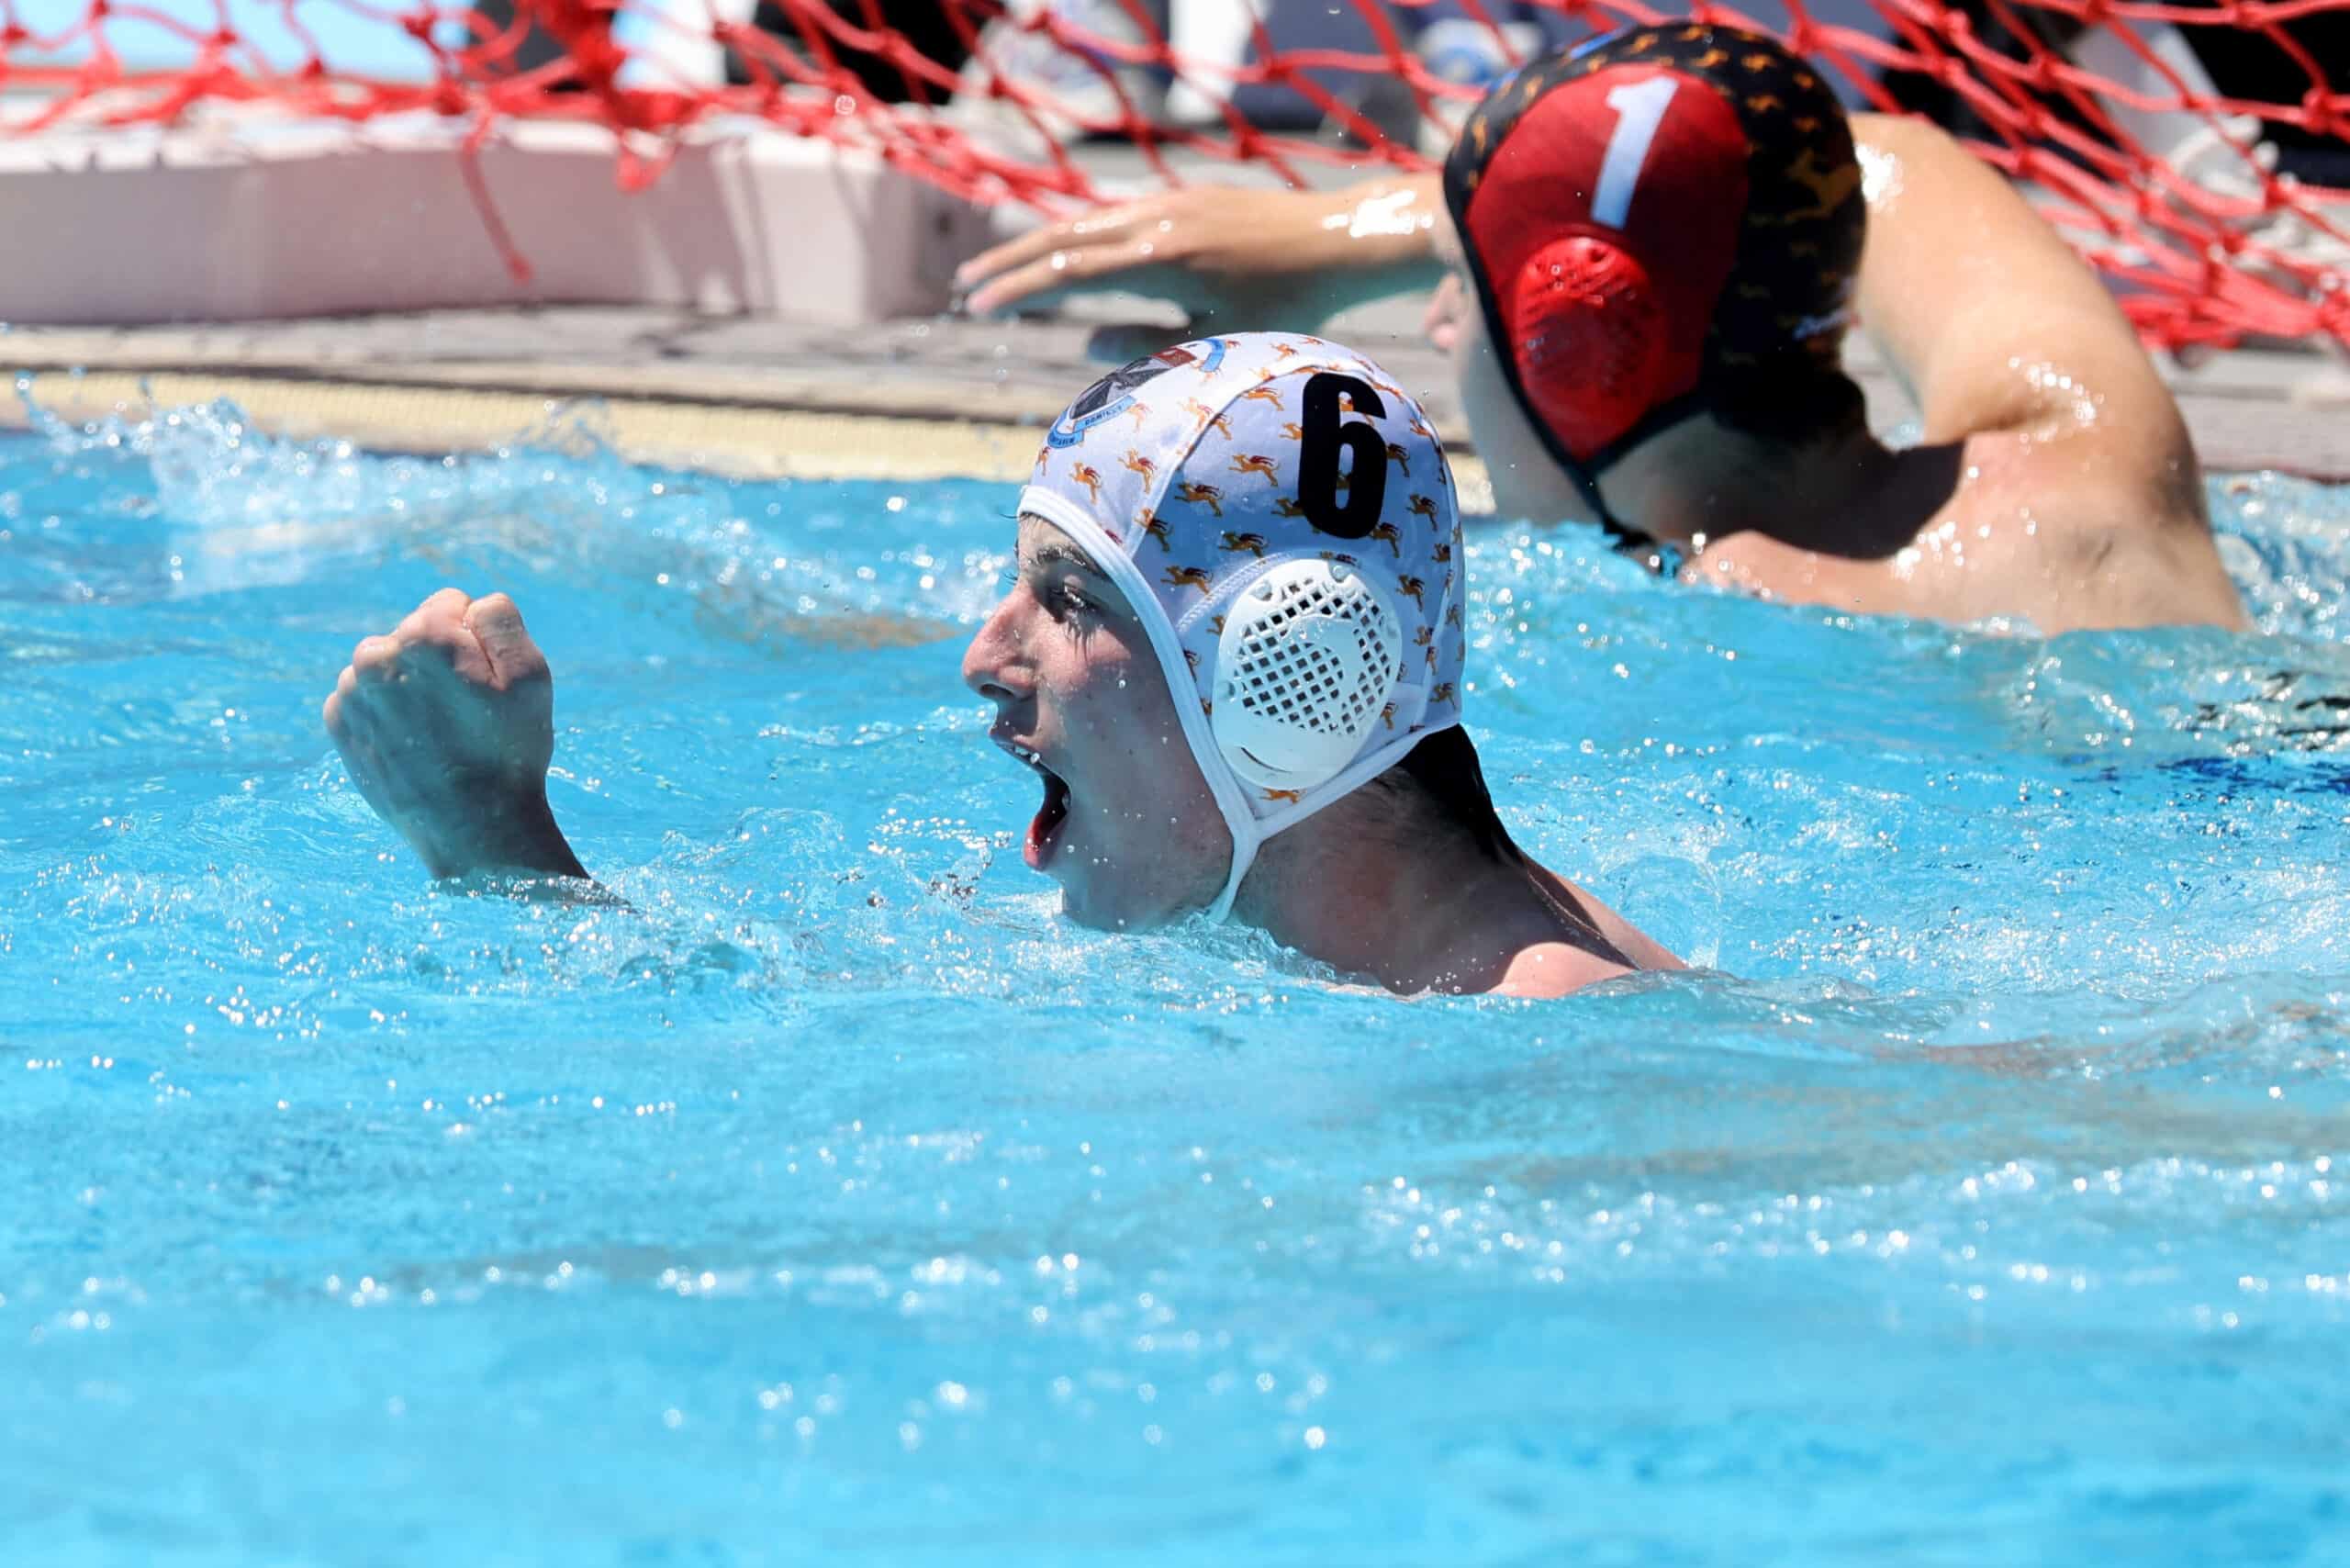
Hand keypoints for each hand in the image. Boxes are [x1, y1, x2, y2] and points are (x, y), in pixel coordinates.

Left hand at [323, 588, 586, 880]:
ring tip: (439, 730)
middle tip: (466, 710)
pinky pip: (364, 698)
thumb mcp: (531, 676)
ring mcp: (352, 694)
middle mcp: (375, 658)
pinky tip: (415, 742)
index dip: (477, 639)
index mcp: (422, 636)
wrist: (473, 830)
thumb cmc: (508, 753)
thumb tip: (470, 604)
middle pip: (413, 633)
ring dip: (409, 685)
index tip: (486, 681)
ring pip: (386, 665)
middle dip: (438, 660)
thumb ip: (500, 618)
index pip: (451, 603)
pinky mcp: (339, 726)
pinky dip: (386, 712)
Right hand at [956, 177, 1445, 328]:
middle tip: (962, 285)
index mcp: (1160, 260)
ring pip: (1086, 221)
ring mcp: (1171, 204)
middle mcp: (1157, 222)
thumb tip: (1085, 339)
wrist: (1339, 242)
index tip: (975, 305)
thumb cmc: (1288, 307)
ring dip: (1038, 245)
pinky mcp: (1186, 199)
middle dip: (1009, 261)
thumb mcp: (1216, 338)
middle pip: (1063, 237)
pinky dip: (1078, 233)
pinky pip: (1116, 214)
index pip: (1068, 272)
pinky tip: (1063, 251)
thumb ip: (1147, 343)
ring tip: (998, 268)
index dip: (1017, 289)